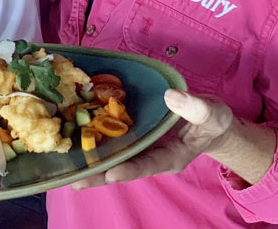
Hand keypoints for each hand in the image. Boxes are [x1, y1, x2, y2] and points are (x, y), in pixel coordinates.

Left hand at [71, 89, 274, 189]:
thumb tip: (170, 97)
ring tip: (64, 169)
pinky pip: (112, 136)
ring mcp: (139, 144)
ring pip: (113, 154)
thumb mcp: (213, 114)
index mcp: (170, 157)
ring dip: (90, 160)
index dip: (130, 169)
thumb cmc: (213, 121)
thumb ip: (196, 108)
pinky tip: (72, 135)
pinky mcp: (132, 131)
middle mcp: (150, 154)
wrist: (209, 118)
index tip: (112, 173)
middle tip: (75, 180)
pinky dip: (94, 136)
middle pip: (122, 166)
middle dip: (99, 174)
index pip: (148, 165)